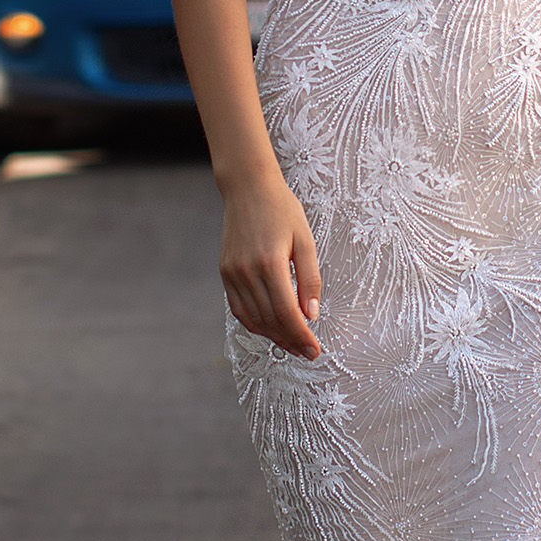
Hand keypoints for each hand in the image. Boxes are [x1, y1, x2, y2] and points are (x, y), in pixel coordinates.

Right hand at [219, 173, 321, 356]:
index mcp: (270, 262)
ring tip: (292, 345)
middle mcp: (247, 271)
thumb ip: (310, 278)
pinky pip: (238, 308)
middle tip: (307, 352)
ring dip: (273, 336)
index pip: (286, 312)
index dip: (301, 335)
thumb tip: (312, 314)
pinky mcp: (225, 272)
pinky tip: (270, 329)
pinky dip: (254, 324)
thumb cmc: (282, 209)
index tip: (315, 349)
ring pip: (253, 318)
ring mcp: (232, 273)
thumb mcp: (305, 240)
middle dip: (291, 340)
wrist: (248, 187)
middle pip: (270, 320)